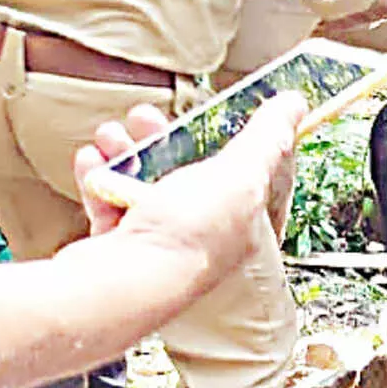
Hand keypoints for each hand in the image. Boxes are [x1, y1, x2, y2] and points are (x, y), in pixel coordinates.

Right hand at [75, 93, 305, 294]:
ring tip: (111, 134)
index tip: (212, 119)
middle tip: (144, 118)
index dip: (233, 145)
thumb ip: (266, 137)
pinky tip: (91, 159)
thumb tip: (294, 105)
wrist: (122, 283)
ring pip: (143, 185)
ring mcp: (161, 244)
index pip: (249, 178)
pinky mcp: (120, 248)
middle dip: (163, 139)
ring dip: (126, 152)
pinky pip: (110, 204)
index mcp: (246, 225)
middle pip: (189, 175)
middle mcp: (205, 237)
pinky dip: (99, 178)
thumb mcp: (241, 174)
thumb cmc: (189, 235)